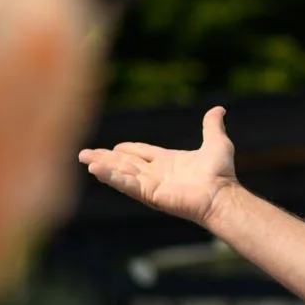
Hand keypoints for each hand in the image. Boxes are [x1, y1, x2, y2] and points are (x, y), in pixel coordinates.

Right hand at [79, 105, 238, 228]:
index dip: (128, 149)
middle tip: (84, 153)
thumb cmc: (221, 173)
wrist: (222, 194)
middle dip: (105, 158)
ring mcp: (152, 184)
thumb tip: (219, 109)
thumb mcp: (217, 143)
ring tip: (82, 158)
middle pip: (125, 163)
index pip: (142, 153)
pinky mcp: (150, 194)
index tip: (114, 147)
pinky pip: (126, 184)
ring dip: (101, 165)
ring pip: (121, 171)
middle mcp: (157, 173)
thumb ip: (212, 126)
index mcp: (169, 161)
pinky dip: (110, 177)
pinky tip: (95, 170)